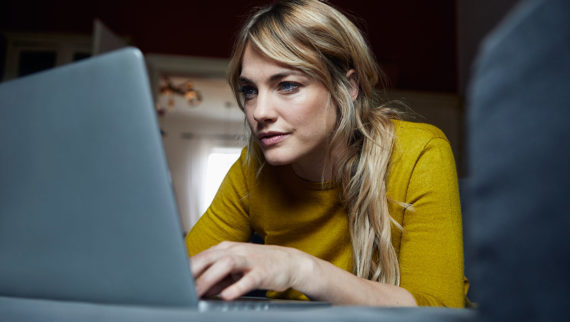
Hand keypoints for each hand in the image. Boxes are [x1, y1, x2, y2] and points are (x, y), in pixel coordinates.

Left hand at [190, 241, 311, 299]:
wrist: (289, 262)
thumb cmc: (259, 265)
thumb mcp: (234, 271)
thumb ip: (215, 278)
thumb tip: (195, 288)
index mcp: (226, 249)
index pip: (201, 257)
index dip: (186, 268)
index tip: (173, 280)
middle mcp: (236, 251)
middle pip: (210, 257)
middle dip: (193, 271)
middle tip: (180, 285)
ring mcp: (250, 260)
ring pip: (226, 264)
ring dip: (210, 278)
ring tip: (198, 292)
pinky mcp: (262, 271)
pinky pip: (248, 279)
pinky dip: (236, 287)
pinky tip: (227, 295)